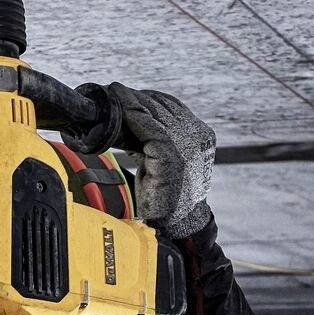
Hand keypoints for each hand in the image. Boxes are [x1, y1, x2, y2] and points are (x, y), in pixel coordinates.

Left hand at [106, 84, 214, 236]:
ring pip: (154, 112)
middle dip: (135, 98)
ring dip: (130, 102)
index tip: (125, 93)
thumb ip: (158, 138)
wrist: (177, 222)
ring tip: (112, 95)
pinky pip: (148, 128)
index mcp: (202, 135)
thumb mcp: (165, 159)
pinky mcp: (172, 157)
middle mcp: (198, 137)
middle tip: (112, 92)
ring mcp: (187, 146)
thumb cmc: (168, 192)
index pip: (172, 106)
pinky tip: (118, 110)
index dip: (147, 97)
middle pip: (162, 106)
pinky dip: (132, 115)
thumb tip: (129, 119)